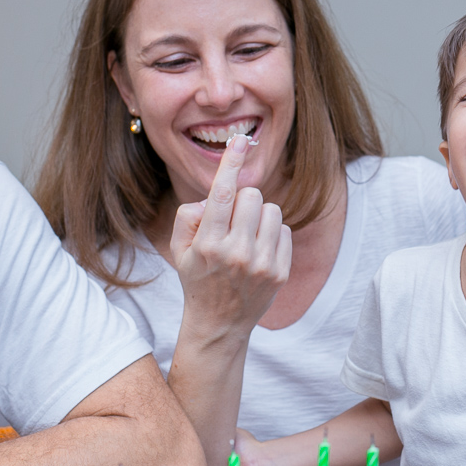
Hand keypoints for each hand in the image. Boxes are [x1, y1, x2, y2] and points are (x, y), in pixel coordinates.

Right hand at [171, 134, 291, 340]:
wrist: (219, 324)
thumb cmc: (197, 278)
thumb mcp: (180, 249)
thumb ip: (189, 216)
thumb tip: (213, 198)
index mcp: (208, 243)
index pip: (222, 193)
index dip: (231, 162)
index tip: (240, 140)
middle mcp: (237, 253)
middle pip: (252, 195)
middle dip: (242, 201)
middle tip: (233, 221)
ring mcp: (261, 264)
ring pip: (272, 211)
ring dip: (259, 217)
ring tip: (246, 237)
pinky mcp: (280, 272)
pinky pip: (285, 231)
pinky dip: (272, 235)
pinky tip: (259, 252)